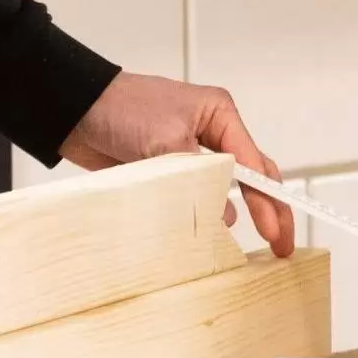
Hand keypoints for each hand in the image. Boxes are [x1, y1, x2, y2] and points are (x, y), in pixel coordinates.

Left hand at [61, 71, 295, 256]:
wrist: (76, 110)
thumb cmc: (125, 110)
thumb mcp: (167, 141)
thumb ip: (200, 178)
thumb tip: (226, 217)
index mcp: (220, 115)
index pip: (255, 163)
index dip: (268, 201)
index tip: (274, 233)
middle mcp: (212, 133)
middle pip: (251, 176)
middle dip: (269, 209)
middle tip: (280, 245)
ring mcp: (190, 154)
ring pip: (225, 190)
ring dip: (240, 215)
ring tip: (257, 247)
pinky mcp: (168, 172)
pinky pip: (195, 198)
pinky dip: (205, 217)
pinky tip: (212, 239)